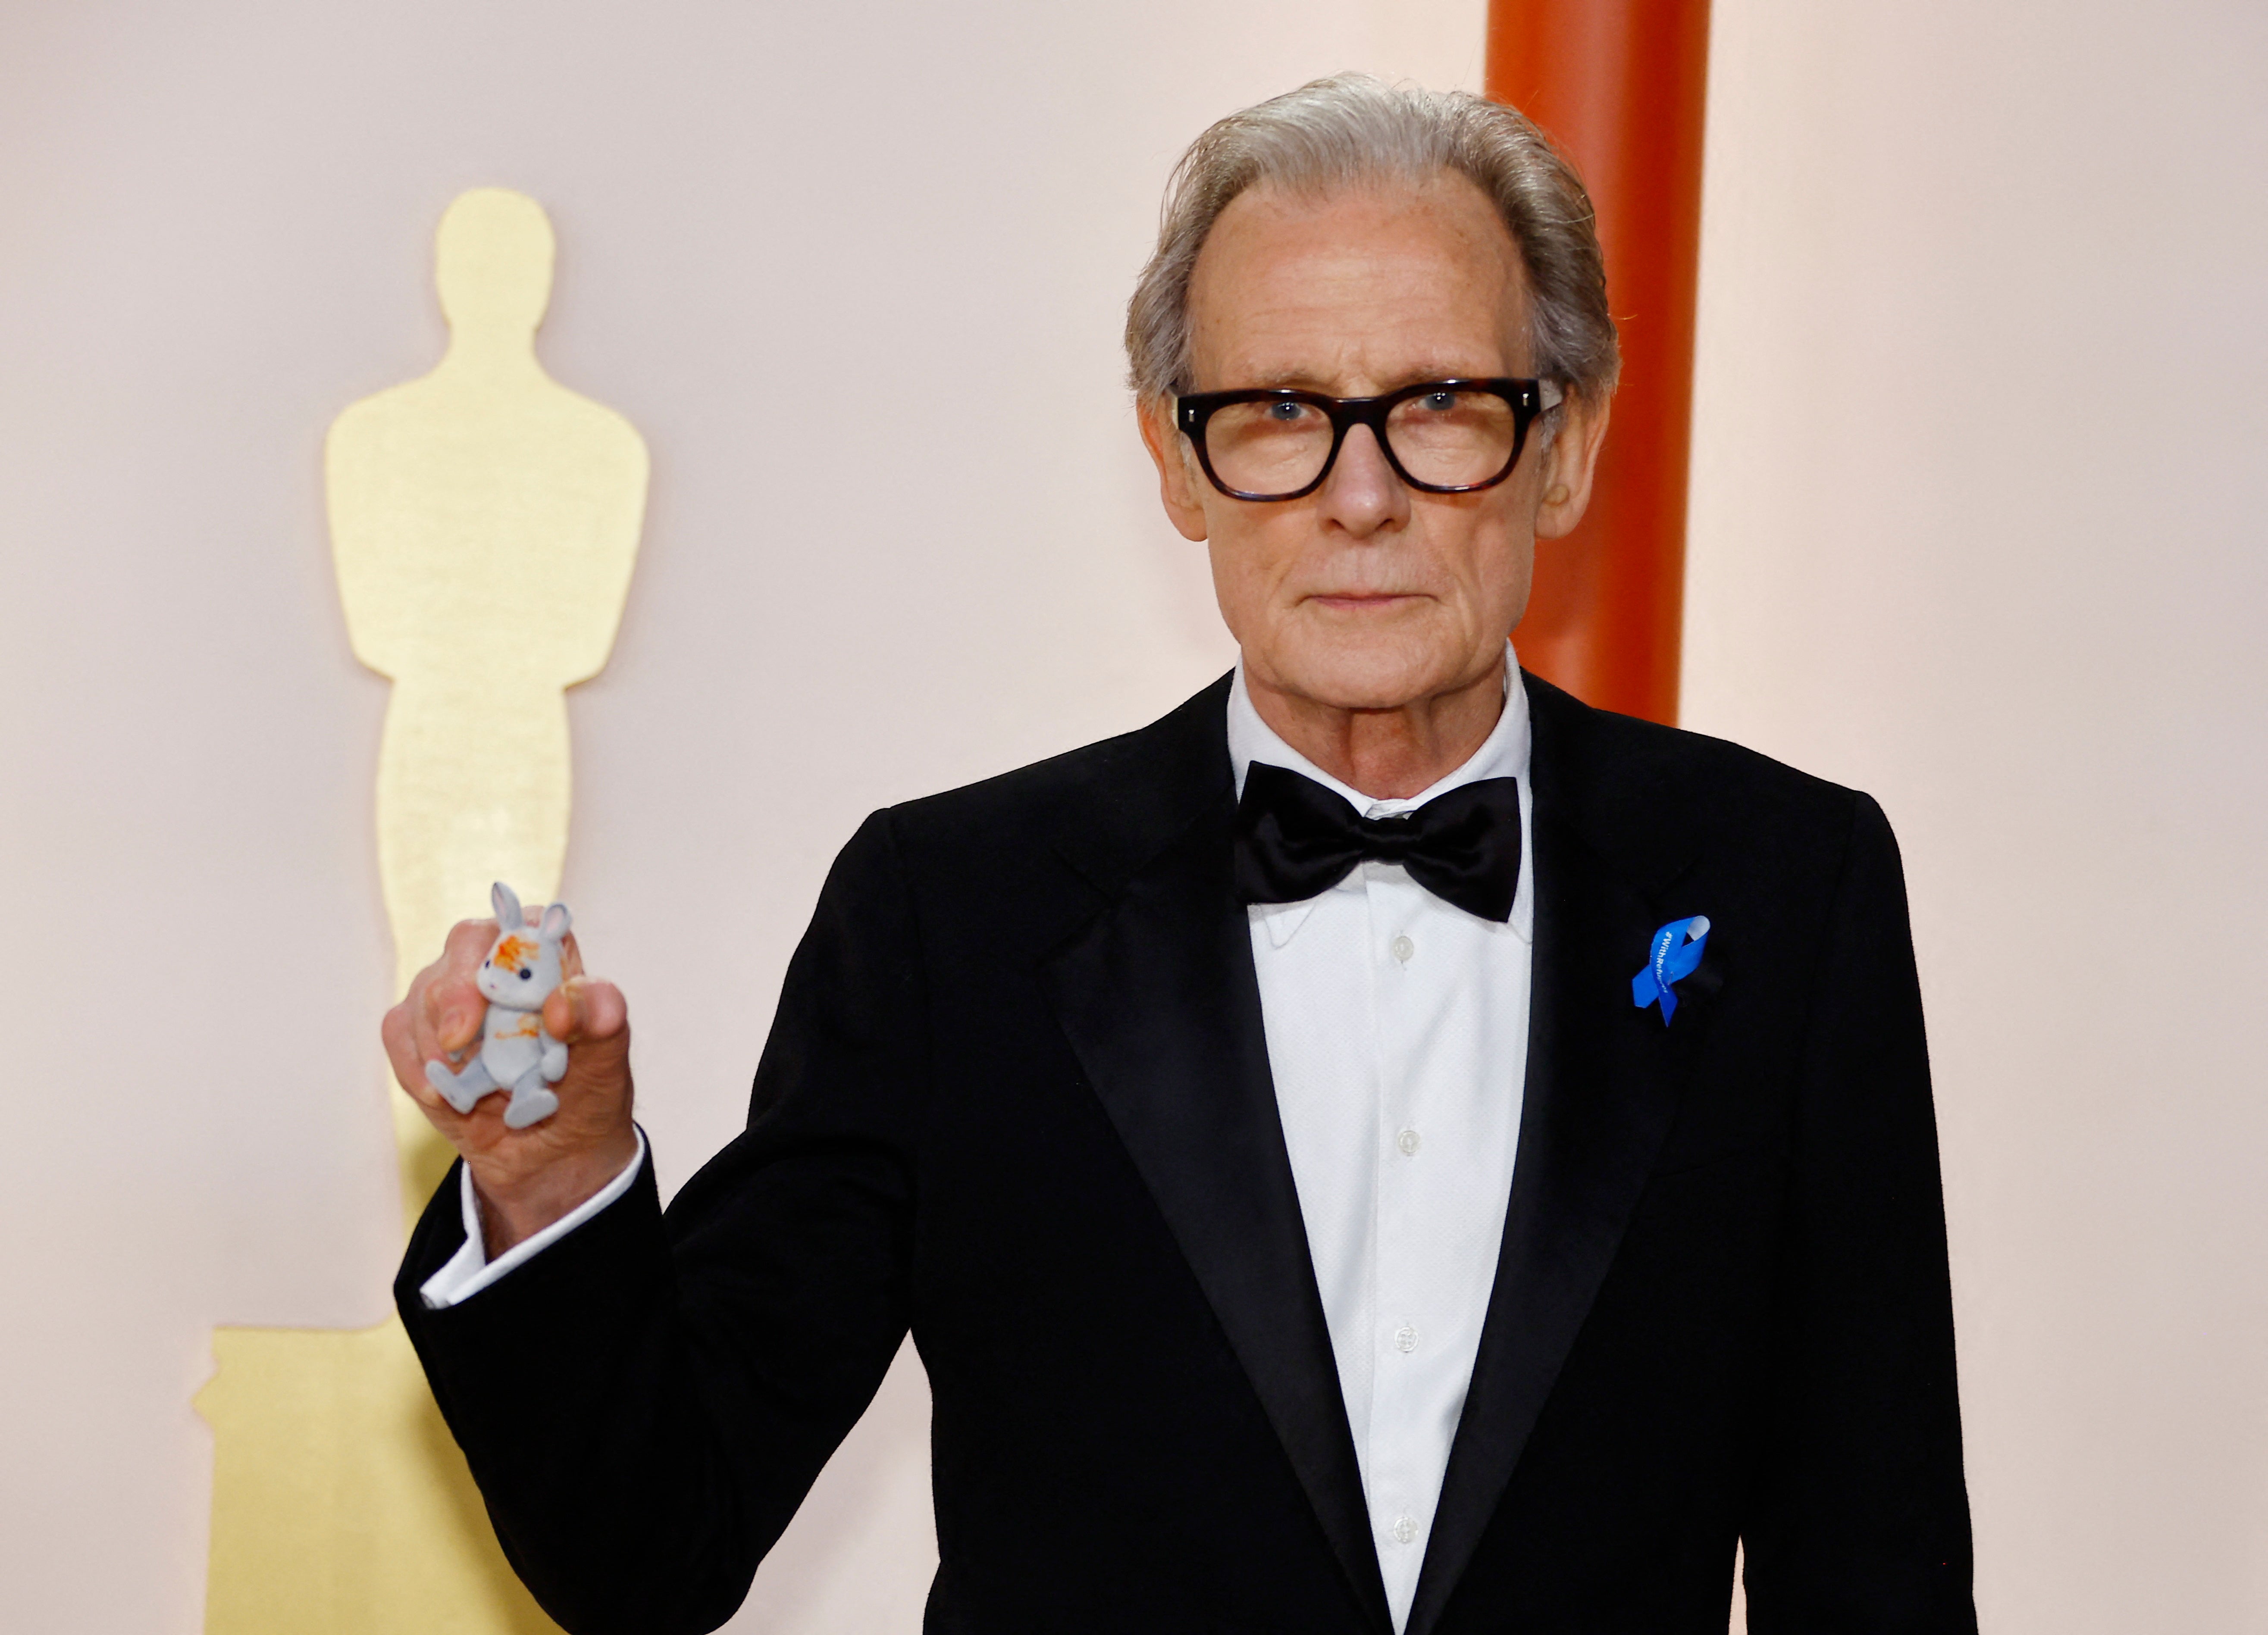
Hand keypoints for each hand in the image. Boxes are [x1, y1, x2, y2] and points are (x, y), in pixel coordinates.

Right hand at [383, 915, 639, 1256]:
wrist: (552, 1155)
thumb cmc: (586, 1096)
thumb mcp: (607, 1066)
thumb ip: (601, 1024)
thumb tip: (567, 1001)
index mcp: (551, 958)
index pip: (527, 924)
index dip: (511, 949)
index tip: (502, 995)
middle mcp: (498, 965)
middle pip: (465, 944)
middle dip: (457, 993)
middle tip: (459, 1043)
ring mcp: (453, 996)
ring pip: (424, 990)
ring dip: (440, 1043)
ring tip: (474, 1089)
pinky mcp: (420, 1032)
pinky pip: (397, 1030)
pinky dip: (415, 1066)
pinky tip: (443, 1095)